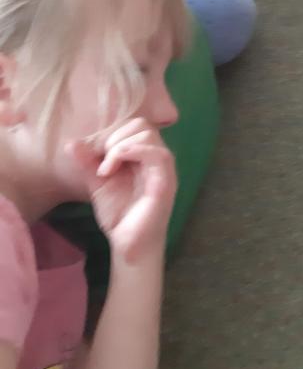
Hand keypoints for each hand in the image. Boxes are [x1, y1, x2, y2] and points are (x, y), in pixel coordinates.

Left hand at [70, 118, 176, 262]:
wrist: (128, 244)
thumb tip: (70, 143)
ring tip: (106, 168)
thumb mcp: (98, 183)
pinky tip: (112, 166)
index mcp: (144, 154)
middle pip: (141, 124)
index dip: (108, 133)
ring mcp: (163, 168)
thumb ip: (87, 162)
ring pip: (148, 134)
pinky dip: (132, 151)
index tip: (91, 153)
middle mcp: (156, 157)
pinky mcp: (165, 181)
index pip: (132, 125)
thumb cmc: (118, 213)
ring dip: (120, 145)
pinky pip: (157, 154)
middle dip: (114, 136)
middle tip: (100, 161)